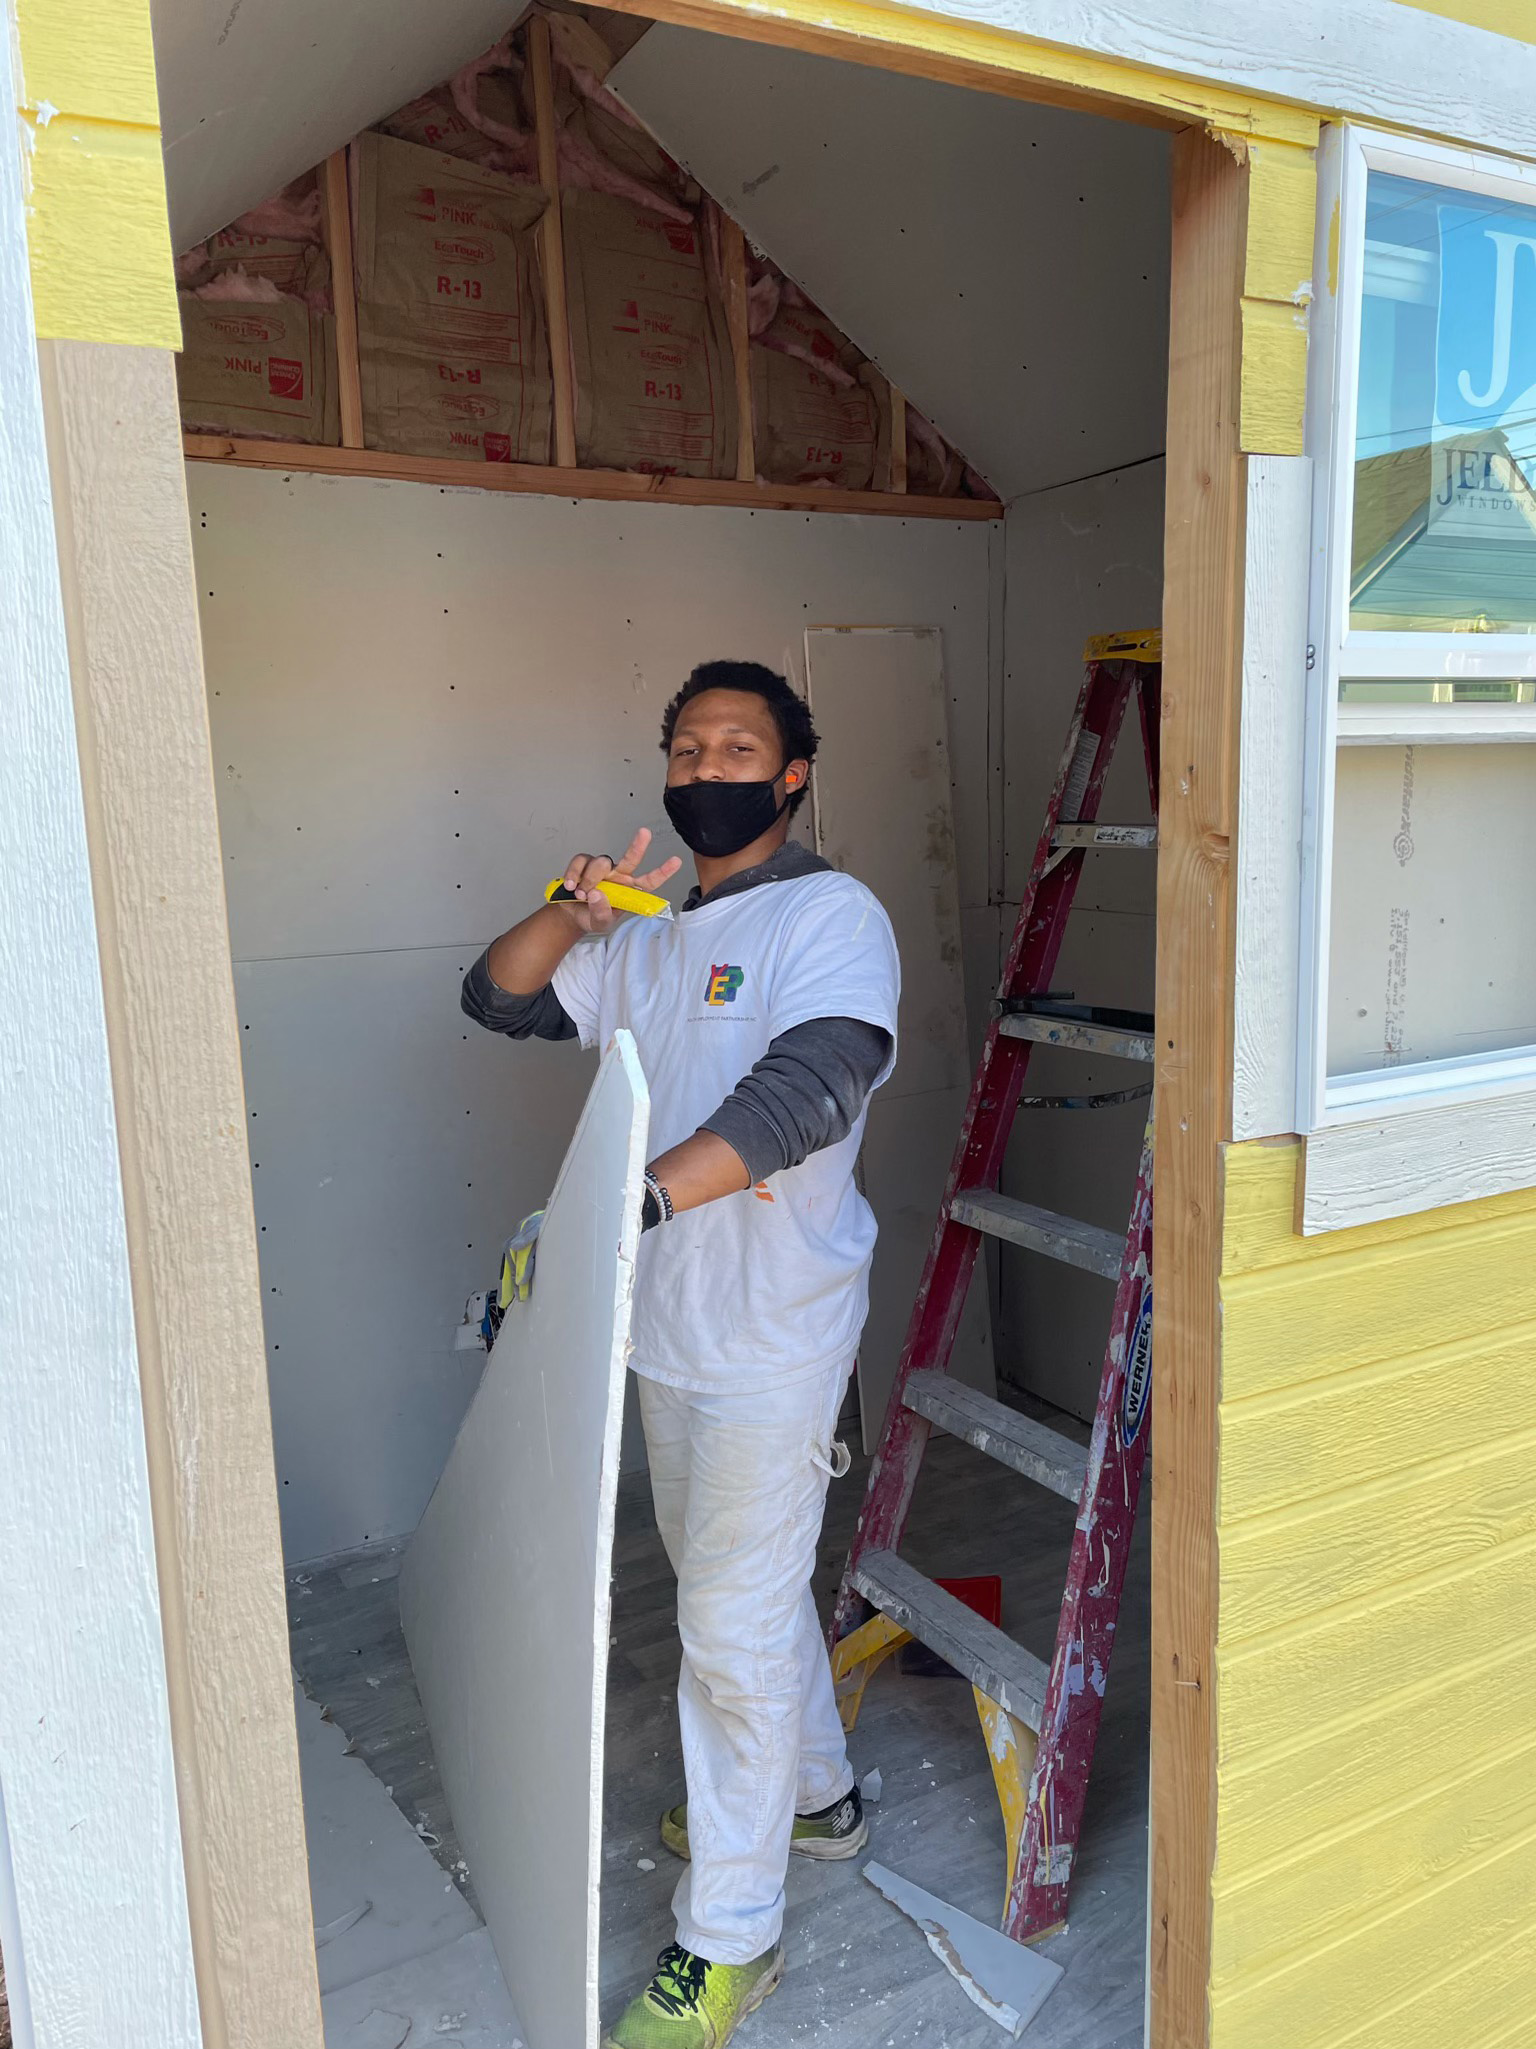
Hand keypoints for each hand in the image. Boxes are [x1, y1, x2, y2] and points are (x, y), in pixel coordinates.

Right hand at [557, 827, 681, 933]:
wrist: (570, 914)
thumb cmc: (591, 917)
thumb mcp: (600, 924)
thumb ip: (601, 913)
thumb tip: (598, 895)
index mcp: (629, 891)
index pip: (649, 881)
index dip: (663, 872)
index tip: (676, 861)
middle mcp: (619, 876)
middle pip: (631, 858)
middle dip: (639, 845)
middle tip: (645, 833)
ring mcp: (602, 868)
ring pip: (601, 863)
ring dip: (590, 880)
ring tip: (581, 894)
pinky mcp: (584, 863)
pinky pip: (581, 861)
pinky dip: (574, 874)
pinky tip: (570, 885)